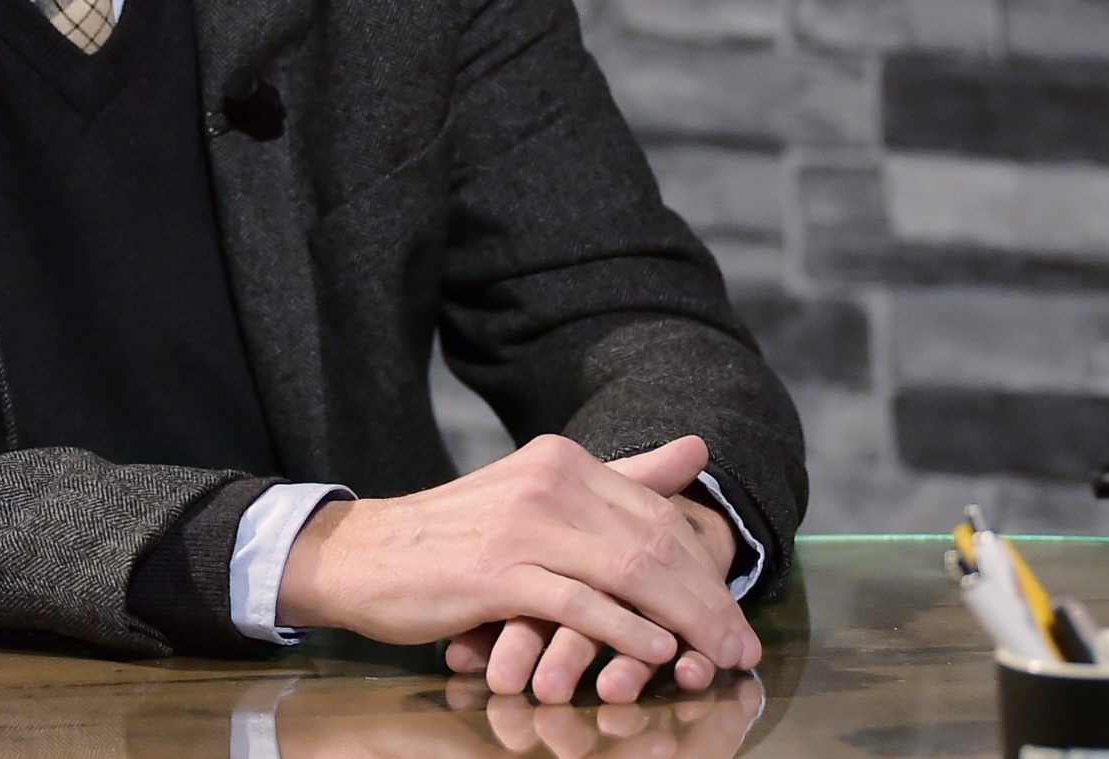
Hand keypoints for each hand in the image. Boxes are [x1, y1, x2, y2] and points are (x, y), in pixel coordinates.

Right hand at [276, 432, 759, 699]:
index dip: (707, 567)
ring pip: (628, 572)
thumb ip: (621, 477)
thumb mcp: (538, 494)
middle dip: (708, 602)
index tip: (736, 616)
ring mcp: (522, 525)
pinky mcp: (496, 572)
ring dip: (684, 623)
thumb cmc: (456, 536)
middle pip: (654, 543)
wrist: (366, 554)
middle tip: (742, 650)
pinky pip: (578, 603)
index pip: (658, 512)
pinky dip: (624, 630)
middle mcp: (548, 481)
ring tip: (715, 660)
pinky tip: (655, 653)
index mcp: (562, 459)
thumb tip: (698, 449)